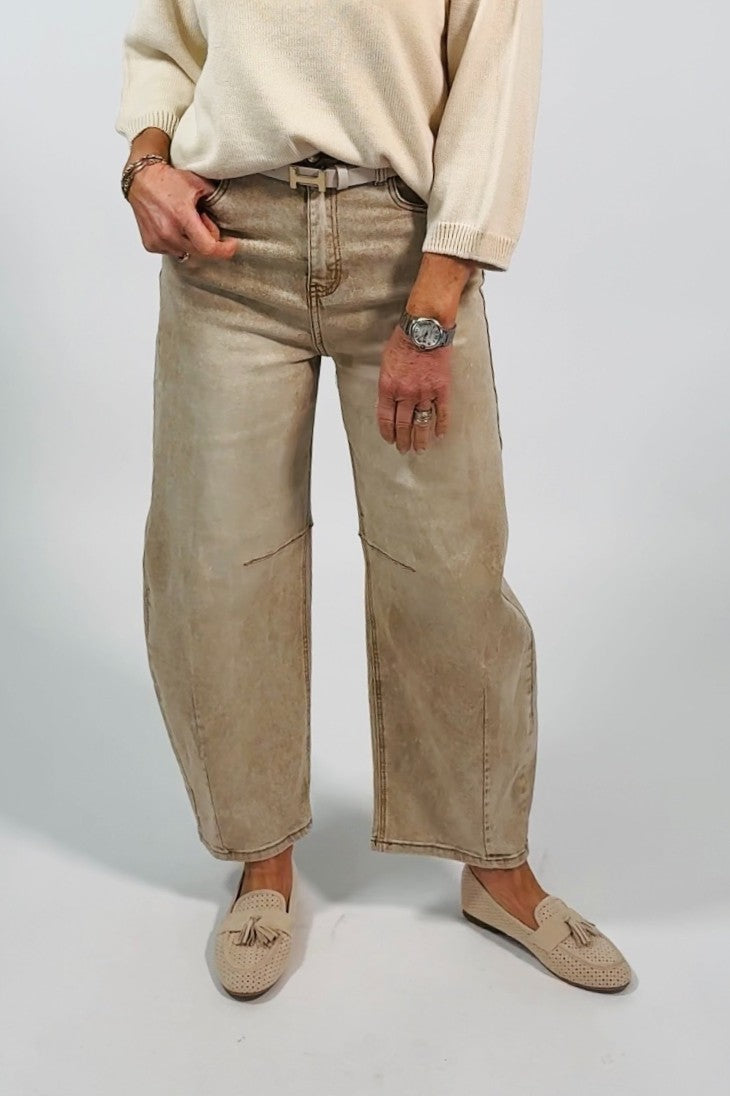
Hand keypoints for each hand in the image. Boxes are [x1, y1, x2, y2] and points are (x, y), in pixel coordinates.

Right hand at [126, 161, 237, 261]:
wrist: (140, 179)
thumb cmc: (168, 180)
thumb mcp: (199, 184)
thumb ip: (214, 202)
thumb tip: (224, 222)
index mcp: (182, 216)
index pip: (208, 247)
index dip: (223, 250)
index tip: (231, 245)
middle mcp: (169, 232)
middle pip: (200, 251)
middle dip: (207, 239)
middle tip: (203, 221)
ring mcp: (158, 240)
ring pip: (186, 252)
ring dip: (191, 242)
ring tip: (185, 222)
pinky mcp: (150, 244)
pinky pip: (172, 251)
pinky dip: (177, 242)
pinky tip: (173, 226)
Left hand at [376, 324, 450, 452]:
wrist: (424, 328)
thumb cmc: (404, 340)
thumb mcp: (386, 362)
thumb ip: (387, 383)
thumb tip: (389, 399)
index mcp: (388, 387)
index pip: (385, 418)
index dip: (387, 432)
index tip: (390, 440)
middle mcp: (405, 394)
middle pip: (403, 425)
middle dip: (403, 440)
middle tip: (403, 449)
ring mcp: (424, 393)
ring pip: (421, 423)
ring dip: (420, 439)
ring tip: (420, 448)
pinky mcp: (441, 389)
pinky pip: (442, 413)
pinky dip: (441, 425)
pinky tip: (440, 434)